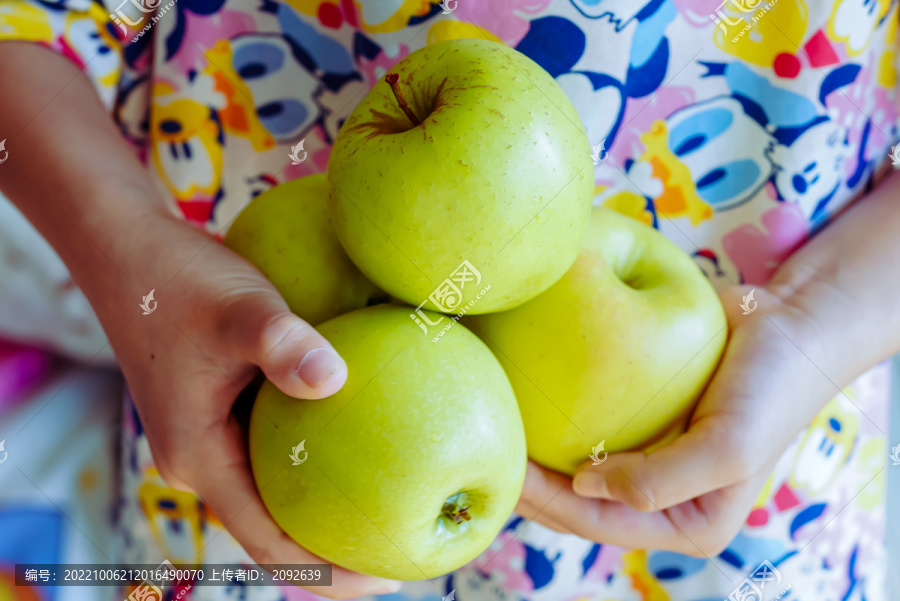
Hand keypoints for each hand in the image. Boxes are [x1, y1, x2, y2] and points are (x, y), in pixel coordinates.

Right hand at [89, 210, 399, 597]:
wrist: (126, 249)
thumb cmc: (177, 280)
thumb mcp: (239, 310)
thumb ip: (283, 344)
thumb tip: (336, 380)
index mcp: (200, 457)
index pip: (270, 544)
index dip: (328, 574)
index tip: (388, 578)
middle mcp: (203, 459)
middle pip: (275, 530)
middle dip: (335, 549)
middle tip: (403, 546)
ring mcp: (210, 436)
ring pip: (274, 492)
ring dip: (324, 509)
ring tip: (389, 507)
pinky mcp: (221, 410)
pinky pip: (273, 455)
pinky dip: (313, 465)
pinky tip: (356, 444)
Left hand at [515, 285, 835, 555]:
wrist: (788, 326)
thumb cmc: (769, 392)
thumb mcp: (731, 448)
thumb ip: (663, 483)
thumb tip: (586, 485)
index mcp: (685, 522)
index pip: (596, 523)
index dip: (545, 502)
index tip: (503, 467)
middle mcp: (659, 498)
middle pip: (576, 504)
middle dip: (529, 486)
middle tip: (483, 451)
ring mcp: (645, 457)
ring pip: (572, 469)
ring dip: (533, 456)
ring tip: (491, 432)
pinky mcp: (636, 419)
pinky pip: (584, 426)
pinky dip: (552, 420)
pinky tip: (521, 400)